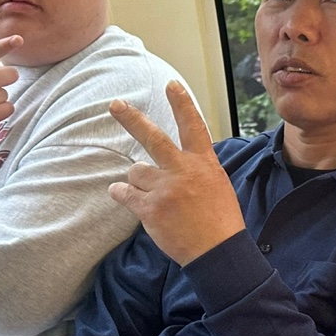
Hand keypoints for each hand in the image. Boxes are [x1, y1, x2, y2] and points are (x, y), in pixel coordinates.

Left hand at [108, 81, 245, 266]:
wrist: (218, 251)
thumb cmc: (221, 221)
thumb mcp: (217, 185)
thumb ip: (196, 168)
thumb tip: (172, 160)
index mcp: (204, 163)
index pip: (193, 126)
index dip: (182, 103)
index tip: (172, 84)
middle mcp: (184, 171)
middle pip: (153, 138)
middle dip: (132, 119)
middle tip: (115, 105)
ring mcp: (165, 189)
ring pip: (136, 172)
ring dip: (138, 182)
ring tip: (153, 197)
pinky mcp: (150, 208)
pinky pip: (124, 193)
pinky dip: (120, 194)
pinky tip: (119, 195)